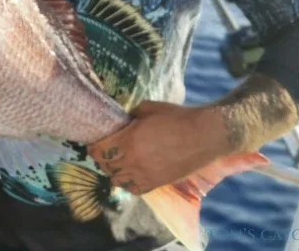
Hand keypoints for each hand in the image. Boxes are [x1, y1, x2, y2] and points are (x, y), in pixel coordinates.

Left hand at [87, 101, 228, 195]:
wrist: (205, 135)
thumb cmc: (177, 117)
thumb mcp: (149, 108)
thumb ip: (131, 114)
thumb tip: (123, 119)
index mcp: (128, 140)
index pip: (98, 151)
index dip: (93, 147)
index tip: (95, 142)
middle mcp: (133, 160)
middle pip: (105, 166)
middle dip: (102, 158)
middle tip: (105, 151)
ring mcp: (145, 174)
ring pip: (117, 180)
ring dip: (114, 171)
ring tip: (118, 162)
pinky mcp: (158, 183)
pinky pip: (134, 190)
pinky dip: (128, 184)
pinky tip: (131, 174)